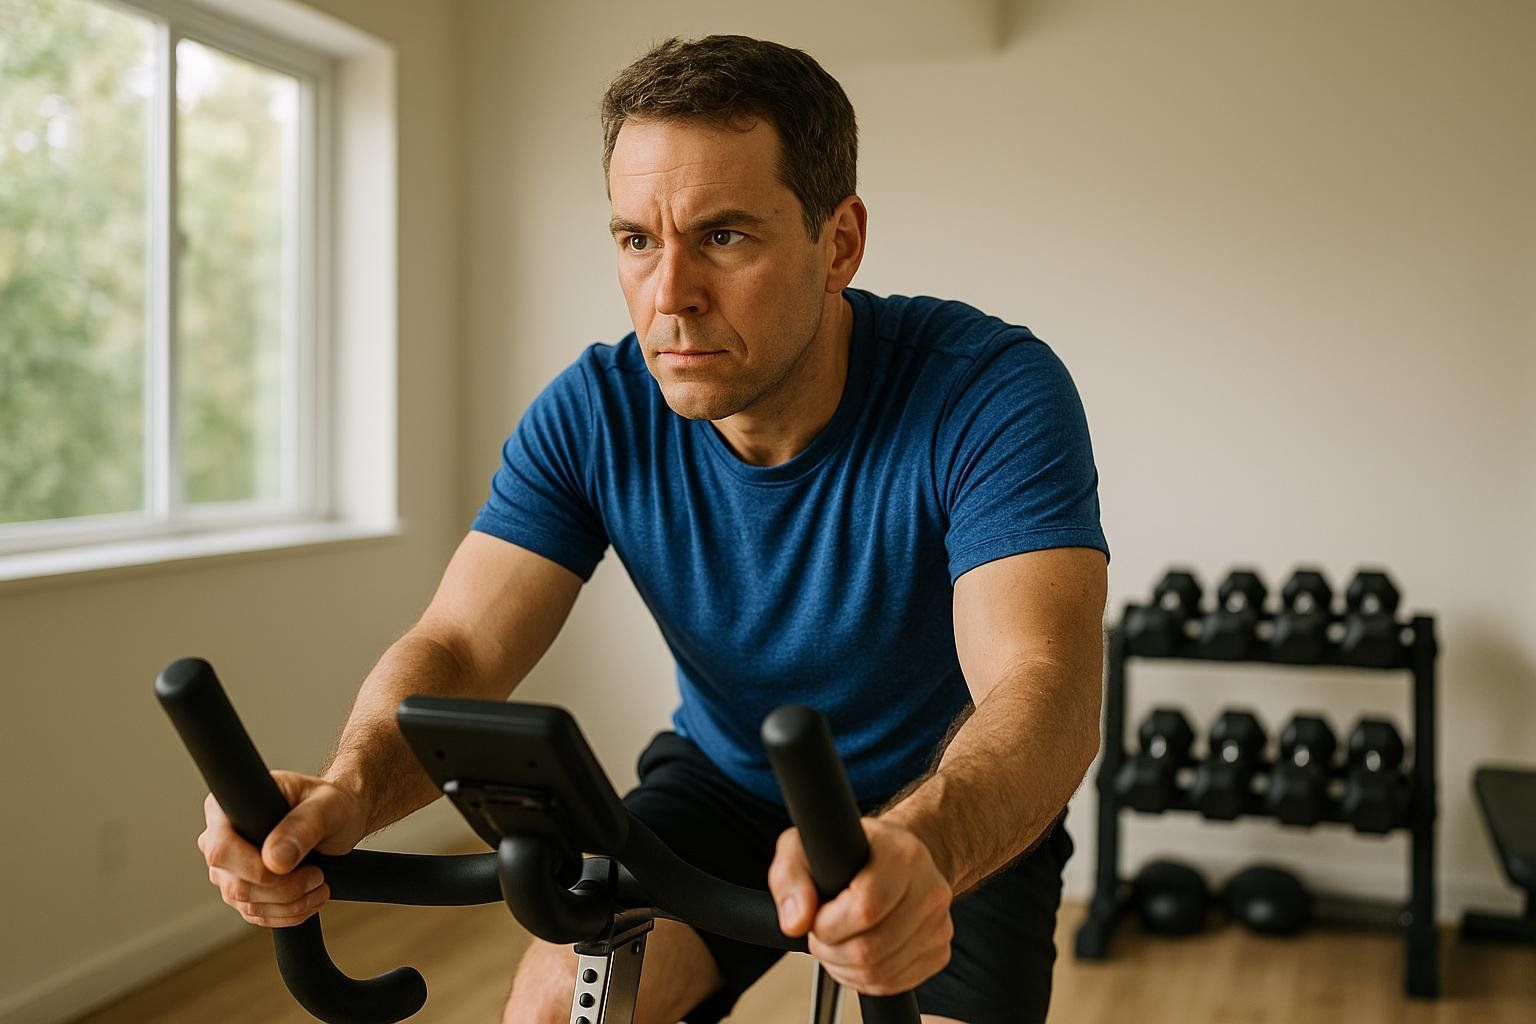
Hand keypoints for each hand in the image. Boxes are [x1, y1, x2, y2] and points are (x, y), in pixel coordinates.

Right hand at [198, 770, 368, 927]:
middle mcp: (219, 840)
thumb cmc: (330, 803)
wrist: (338, 821)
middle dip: (284, 889)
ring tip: (320, 886)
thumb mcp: (327, 805)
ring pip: (248, 905)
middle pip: (236, 885)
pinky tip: (310, 899)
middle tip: (318, 876)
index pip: (222, 850)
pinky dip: (288, 914)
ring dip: (291, 905)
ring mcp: (228, 870)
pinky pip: (257, 915)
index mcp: (228, 809)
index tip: (293, 866)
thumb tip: (274, 860)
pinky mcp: (243, 891)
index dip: (254, 868)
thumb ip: (303, 825)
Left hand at [767, 817, 953, 995]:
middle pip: (870, 949)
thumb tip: (797, 922)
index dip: (829, 925)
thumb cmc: (849, 852)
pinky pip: (893, 984)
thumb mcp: (805, 848)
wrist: (892, 857)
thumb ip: (790, 879)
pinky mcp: (939, 951)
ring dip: (843, 968)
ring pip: (879, 974)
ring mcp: (939, 922)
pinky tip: (856, 955)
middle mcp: (929, 888)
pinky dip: (865, 980)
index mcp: (901, 854)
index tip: (816, 917)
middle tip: (821, 934)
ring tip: (836, 943)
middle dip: (830, 951)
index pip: (865, 908)